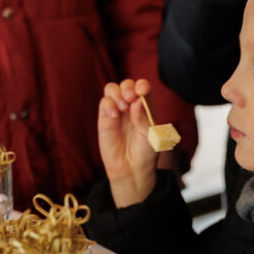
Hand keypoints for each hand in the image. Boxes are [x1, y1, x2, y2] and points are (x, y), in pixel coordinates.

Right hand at [98, 79, 157, 207]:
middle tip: (130, 97)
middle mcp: (131, 106)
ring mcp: (117, 111)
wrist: (131, 169)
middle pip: (127, 84)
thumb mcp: (150, 135)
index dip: (142, 85)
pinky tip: (114, 115)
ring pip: (112, 89)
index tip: (141, 91)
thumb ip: (144, 118)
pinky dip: (108, 104)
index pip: (143, 88)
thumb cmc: (145, 152)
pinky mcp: (105, 119)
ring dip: (117, 92)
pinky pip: (104, 103)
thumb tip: (136, 102)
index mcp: (146, 107)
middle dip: (128, 86)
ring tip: (122, 107)